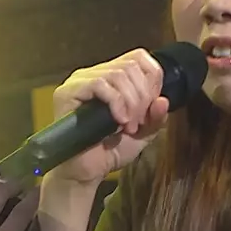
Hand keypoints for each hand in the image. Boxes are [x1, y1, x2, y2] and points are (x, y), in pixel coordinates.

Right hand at [50, 49, 169, 185]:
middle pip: (131, 65)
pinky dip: (116, 102)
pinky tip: (118, 121)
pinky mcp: (68, 92)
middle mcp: (94, 74)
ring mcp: (79, 82)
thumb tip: (163, 100)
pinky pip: (99, 83)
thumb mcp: (143, 135)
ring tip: (127, 126)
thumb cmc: (109, 153)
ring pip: (117, 73)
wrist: (86, 173)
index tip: (149, 110)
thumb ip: (155, 118)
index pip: (138, 57)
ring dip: (131, 102)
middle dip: (142, 96)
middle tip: (137, 123)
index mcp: (112, 78)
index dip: (152, 81)